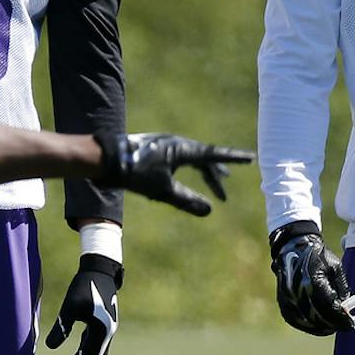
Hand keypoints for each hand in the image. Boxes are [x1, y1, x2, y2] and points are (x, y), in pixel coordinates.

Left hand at [45, 253, 121, 354]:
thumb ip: (61, 327)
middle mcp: (107, 334)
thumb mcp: (70, 306)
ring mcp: (107, 329)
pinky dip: (86, 352)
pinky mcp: (103, 322)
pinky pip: (95, 343)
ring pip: (96, 354)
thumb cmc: (84, 285)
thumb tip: (50, 348)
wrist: (101, 269)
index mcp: (101, 333)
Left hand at [95, 133, 254, 215]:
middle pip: (204, 159)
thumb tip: (209, 211)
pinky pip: (176, 159)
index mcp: (183, 149)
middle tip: (223, 195)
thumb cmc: (134, 173)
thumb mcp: (163, 191)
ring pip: (190, 159)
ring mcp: (163, 144)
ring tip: (213, 181)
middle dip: (215, 177)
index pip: (215, 155)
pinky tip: (176, 180)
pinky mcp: (153, 149)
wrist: (103, 159)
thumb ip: (187, 201)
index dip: (233, 159)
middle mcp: (176, 143)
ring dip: (202, 172)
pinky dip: (185, 170)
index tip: (250, 159)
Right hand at [270, 221, 354, 335]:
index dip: (342, 319)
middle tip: (344, 325)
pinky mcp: (283, 303)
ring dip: (323, 327)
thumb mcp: (336, 268)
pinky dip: (310, 325)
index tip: (351, 325)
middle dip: (334, 324)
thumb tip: (346, 309)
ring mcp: (289, 300)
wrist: (293, 248)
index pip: (331, 309)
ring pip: (309, 323)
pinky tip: (319, 324)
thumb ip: (341, 289)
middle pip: (320, 319)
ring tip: (334, 325)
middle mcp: (299, 294)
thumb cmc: (317, 256)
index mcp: (314, 283)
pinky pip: (297, 321)